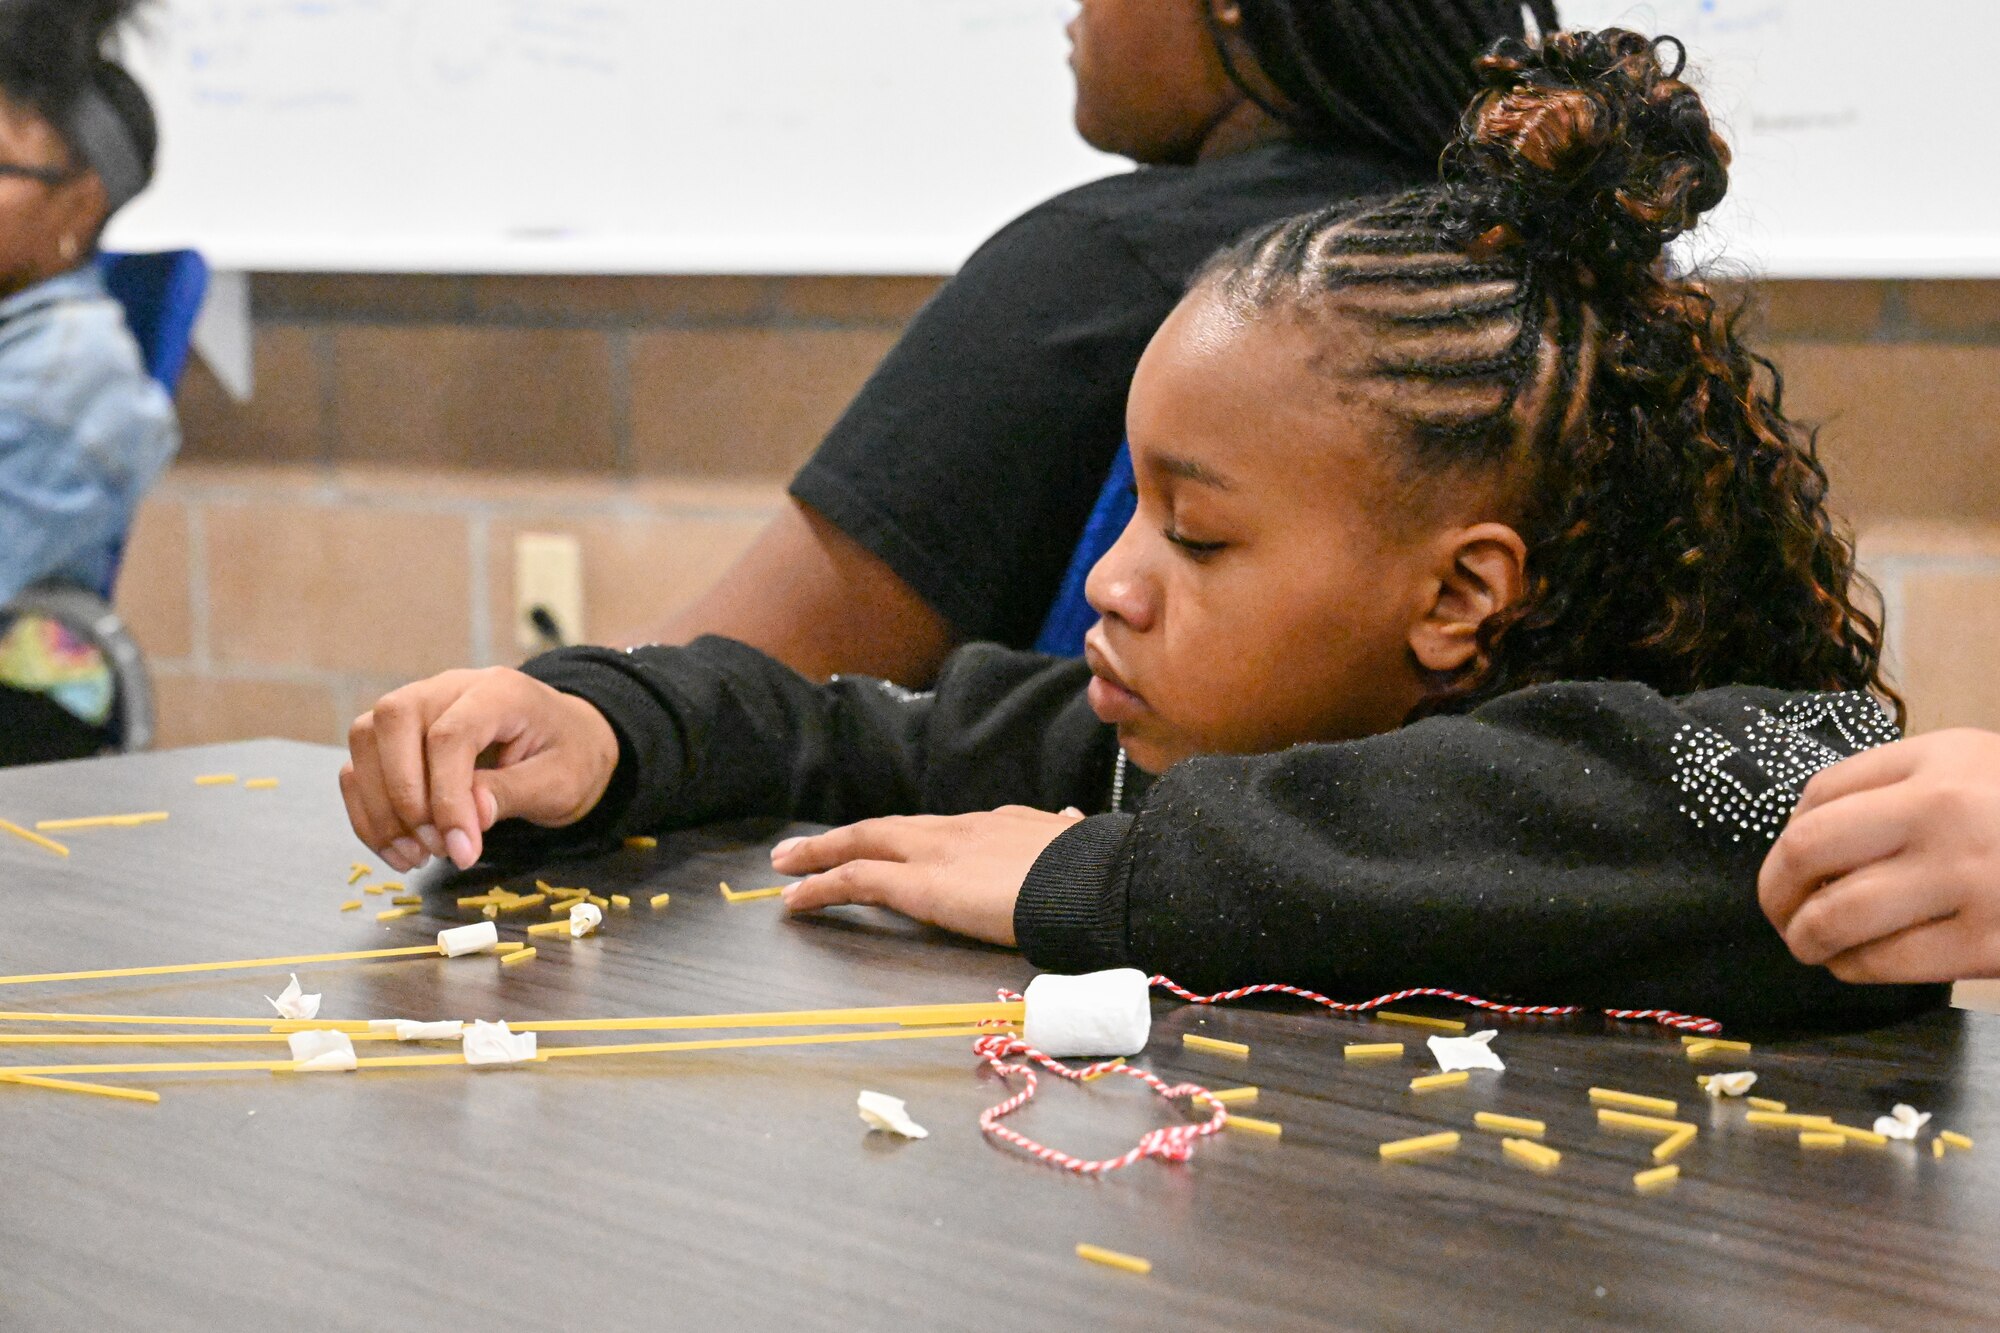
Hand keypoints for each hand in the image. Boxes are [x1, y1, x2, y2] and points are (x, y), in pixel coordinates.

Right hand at [341, 667, 619, 872]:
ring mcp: (417, 705)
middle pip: (393, 722)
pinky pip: (361, 766)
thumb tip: (468, 817)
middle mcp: (447, 687)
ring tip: (417, 856)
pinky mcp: (397, 735)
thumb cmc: (567, 757)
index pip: (450, 734)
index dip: (447, 798)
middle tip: (436, 849)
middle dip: (404, 797)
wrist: (566, 742)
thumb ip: (512, 793)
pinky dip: (369, 813)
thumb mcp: (559, 781)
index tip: (461, 850)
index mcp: (498, 690)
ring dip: (379, 808)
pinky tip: (400, 849)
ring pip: (365, 740)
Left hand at [771, 805, 1086, 944]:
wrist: (1097, 879)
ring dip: (819, 854)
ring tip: (785, 866)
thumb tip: (1076, 823)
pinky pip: (856, 880)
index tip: (888, 843)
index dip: (906, 837)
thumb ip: (1067, 837)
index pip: (941, 829)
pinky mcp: (921, 883)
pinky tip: (795, 900)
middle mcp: (961, 829)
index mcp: (1000, 825)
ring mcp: (937, 851)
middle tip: (801, 848)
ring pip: (863, 844)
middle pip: (888, 828)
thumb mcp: (1082, 845)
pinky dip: (821, 886)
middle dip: (845, 837)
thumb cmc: (1099, 873)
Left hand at [1760, 729, 1999, 981]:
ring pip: (1837, 913)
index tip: (1788, 866)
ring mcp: (1968, 876)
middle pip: (1809, 849)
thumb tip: (1807, 841)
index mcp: (1938, 758)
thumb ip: (1898, 789)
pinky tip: (1853, 966)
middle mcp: (1945, 809)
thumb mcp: (1973, 770)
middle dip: (1776, 890)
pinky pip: (1885, 961)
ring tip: (1808, 945)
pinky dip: (1853, 968)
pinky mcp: (1988, 941)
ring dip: (1806, 937)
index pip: (1820, 794)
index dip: (1786, 838)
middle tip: (1778, 913)